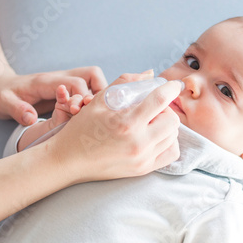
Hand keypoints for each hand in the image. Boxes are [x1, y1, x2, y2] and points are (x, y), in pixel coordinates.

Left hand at [0, 66, 106, 125]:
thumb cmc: (1, 95)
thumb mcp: (1, 103)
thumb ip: (16, 109)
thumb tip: (31, 119)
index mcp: (46, 81)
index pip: (75, 82)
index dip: (82, 97)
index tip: (77, 113)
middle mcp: (60, 78)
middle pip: (92, 74)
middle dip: (98, 93)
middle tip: (91, 113)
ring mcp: (65, 82)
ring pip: (94, 79)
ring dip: (99, 95)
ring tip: (94, 114)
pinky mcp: (67, 89)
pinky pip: (89, 88)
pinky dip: (94, 99)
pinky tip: (89, 114)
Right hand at [47, 71, 182, 182]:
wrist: (68, 160)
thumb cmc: (82, 128)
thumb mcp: (99, 100)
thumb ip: (126, 82)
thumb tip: (150, 73)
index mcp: (126, 123)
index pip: (160, 100)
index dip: (171, 88)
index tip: (174, 84)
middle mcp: (138, 143)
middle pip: (172, 120)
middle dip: (166, 109)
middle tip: (153, 107)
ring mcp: (142, 159)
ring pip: (173, 136)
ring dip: (167, 124)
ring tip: (152, 121)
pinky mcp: (143, 169)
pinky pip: (171, 153)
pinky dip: (168, 141)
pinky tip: (155, 135)